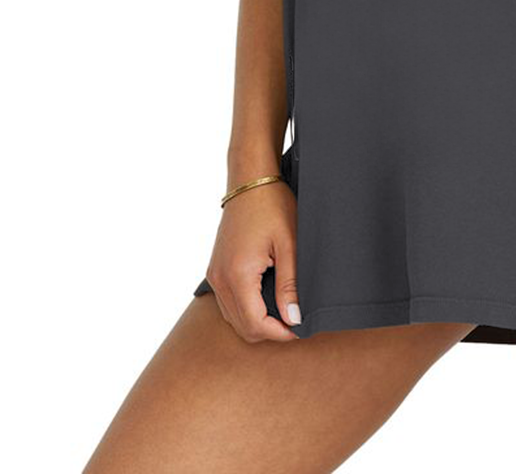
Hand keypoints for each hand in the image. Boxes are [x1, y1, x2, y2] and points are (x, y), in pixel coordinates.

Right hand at [206, 180, 299, 342]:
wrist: (250, 180)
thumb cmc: (272, 206)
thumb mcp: (289, 244)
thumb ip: (290, 285)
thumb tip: (293, 319)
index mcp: (238, 275)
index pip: (255, 325)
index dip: (280, 334)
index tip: (300, 329)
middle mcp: (220, 279)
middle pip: (242, 327)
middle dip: (269, 331)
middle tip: (295, 320)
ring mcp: (215, 274)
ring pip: (233, 318)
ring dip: (257, 321)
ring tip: (284, 309)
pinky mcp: (216, 268)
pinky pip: (227, 302)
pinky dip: (246, 308)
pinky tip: (266, 298)